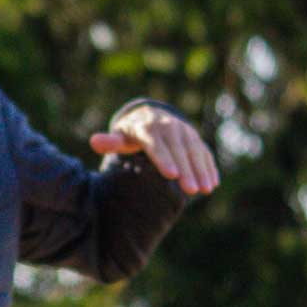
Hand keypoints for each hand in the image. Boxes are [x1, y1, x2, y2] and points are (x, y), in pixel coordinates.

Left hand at [90, 104, 219, 195]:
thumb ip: (110, 142)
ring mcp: (184, 131)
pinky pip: (204, 152)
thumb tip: (93, 141)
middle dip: (186, 170)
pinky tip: (213, 183)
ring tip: (205, 189)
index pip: (156, 144)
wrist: (151, 116)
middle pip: (179, 149)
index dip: (164, 158)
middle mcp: (168, 127)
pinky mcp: (195, 137)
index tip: (171, 175)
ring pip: (195, 150)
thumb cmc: (131, 134)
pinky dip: (209, 166)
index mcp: (147, 128)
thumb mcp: (120, 137)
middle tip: (189, 190)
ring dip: (201, 170)